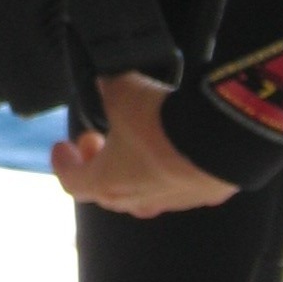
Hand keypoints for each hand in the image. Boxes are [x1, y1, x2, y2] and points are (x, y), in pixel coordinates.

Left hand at [50, 71, 236, 217]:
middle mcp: (136, 200)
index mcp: (106, 182)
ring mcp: (171, 200)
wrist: (219, 139)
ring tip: (137, 143)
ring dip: (133, 169)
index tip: (63, 147)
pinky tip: (176, 148)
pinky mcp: (202, 195)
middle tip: (99, 140)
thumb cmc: (160, 124)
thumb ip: (107, 87)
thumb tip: (105, 81)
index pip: (71, 181)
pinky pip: (178, 185)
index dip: (63, 163)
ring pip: (143, 191)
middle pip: (106, 189)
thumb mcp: (122, 92)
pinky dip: (170, 169)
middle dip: (98, 163)